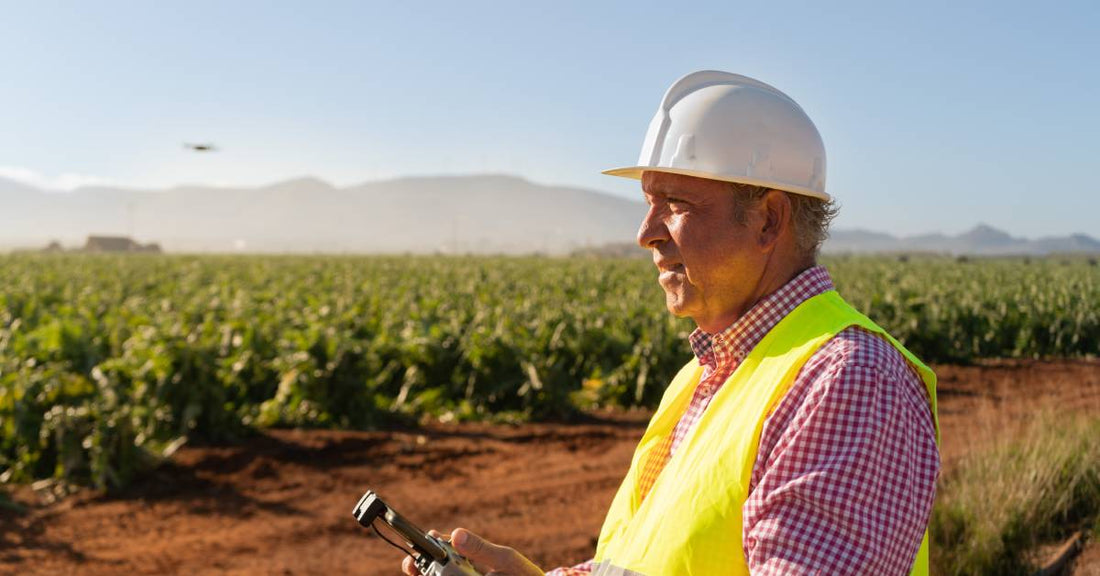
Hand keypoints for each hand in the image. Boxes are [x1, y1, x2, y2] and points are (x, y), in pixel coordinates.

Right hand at [401, 528, 543, 575]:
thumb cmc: (521, 574)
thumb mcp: (504, 559)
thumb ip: (481, 549)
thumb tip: (456, 534)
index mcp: (467, 556)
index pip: (441, 548)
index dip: (428, 547)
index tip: (423, 544)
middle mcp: (459, 571)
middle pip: (430, 567)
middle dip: (418, 564)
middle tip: (412, 565)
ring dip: (427, 574)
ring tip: (421, 572)